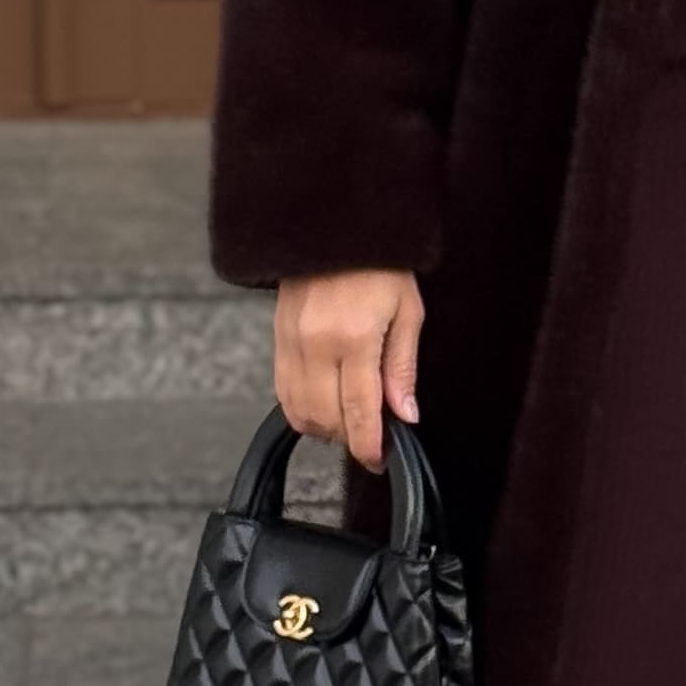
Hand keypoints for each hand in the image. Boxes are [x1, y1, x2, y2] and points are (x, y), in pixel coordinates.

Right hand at [273, 267, 422, 472]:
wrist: (337, 226)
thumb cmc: (379, 264)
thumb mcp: (408, 311)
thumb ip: (402, 367)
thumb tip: (405, 414)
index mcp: (354, 337)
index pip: (359, 410)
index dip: (368, 444)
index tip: (378, 459)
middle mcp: (316, 344)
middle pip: (326, 418)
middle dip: (349, 439)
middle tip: (371, 439)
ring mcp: (291, 343)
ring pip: (299, 411)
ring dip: (325, 427)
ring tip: (349, 421)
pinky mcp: (278, 339)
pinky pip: (283, 391)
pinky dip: (302, 409)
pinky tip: (324, 405)